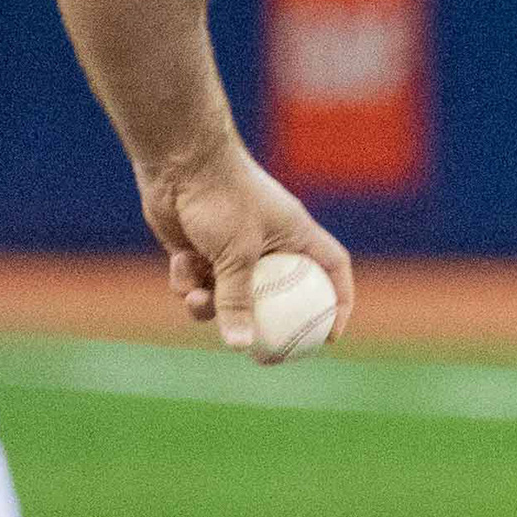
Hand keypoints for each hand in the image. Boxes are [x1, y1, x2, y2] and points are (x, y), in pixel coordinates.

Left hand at [139, 145, 355, 349]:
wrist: (177, 161)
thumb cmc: (222, 196)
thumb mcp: (237, 254)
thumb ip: (238, 301)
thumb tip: (241, 348)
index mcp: (295, 236)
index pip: (333, 269)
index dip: (339, 302)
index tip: (330, 336)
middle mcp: (269, 243)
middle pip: (278, 294)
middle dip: (263, 324)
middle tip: (259, 356)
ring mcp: (233, 247)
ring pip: (230, 295)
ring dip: (211, 304)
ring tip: (197, 300)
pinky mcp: (201, 249)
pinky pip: (199, 282)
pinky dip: (188, 279)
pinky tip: (179, 261)